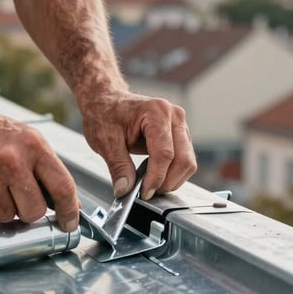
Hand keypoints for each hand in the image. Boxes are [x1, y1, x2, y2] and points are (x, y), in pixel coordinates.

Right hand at [0, 103, 79, 230]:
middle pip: (33, 212)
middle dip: (27, 211)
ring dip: (0, 207)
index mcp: (33, 146)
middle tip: (17, 196)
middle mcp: (12, 160)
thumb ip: (46, 169)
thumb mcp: (24, 139)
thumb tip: (70, 203)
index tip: (69, 224)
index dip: (69, 211)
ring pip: (6, 216)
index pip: (62, 187)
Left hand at [78, 90, 196, 199]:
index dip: (156, 177)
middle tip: (147, 193)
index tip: (144, 193)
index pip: (164, 153)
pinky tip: (155, 176)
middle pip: (183, 159)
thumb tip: (125, 190)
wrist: (106, 100)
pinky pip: (184, 159)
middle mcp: (174, 115)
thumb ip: (118, 166)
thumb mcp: (104, 140)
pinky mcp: (180, 134)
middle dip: (167, 182)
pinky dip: (173, 173)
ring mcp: (180, 124)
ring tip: (150, 186)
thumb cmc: (105, 113)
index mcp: (156, 112)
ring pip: (188, 162)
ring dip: (172, 179)